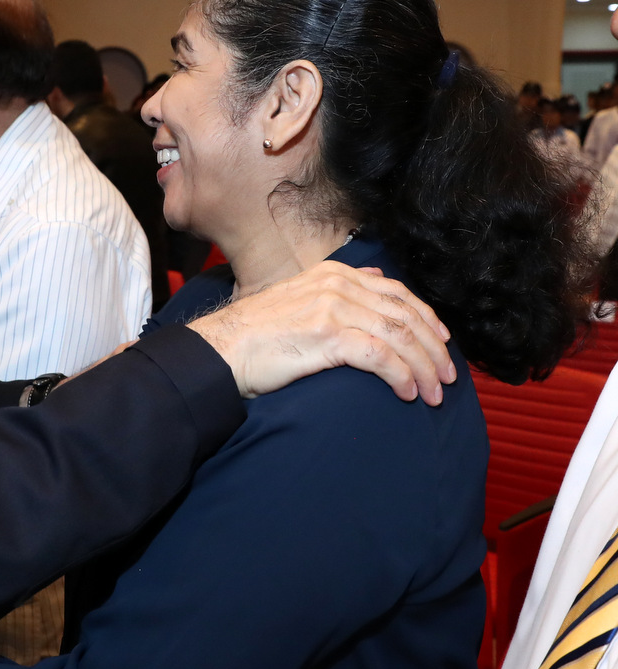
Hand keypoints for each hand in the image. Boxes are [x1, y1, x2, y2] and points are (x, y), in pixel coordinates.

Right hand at [188, 261, 454, 403]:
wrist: (221, 349)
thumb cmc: (256, 334)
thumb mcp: (298, 298)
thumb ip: (336, 289)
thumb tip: (372, 278)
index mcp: (334, 274)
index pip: (397, 293)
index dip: (427, 320)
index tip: (442, 345)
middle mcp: (338, 285)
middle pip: (405, 315)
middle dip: (433, 349)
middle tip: (447, 377)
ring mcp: (333, 308)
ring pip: (400, 336)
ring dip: (423, 368)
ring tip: (432, 394)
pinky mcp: (327, 335)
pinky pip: (381, 356)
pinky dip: (401, 376)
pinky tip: (407, 393)